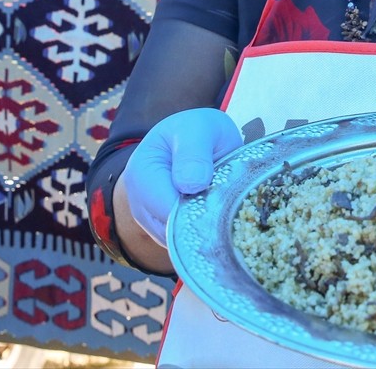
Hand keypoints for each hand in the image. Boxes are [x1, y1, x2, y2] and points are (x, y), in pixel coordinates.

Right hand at [121, 107, 242, 245]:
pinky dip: (206, 239)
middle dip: (203, 226)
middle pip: (171, 232)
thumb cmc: (198, 133)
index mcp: (143, 173)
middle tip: (233, 211)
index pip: (164, 206)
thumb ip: (193, 151)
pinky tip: (224, 225)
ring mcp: (154, 222)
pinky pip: (187, 247)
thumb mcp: (198, 129)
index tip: (223, 201)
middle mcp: (142, 204)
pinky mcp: (169, 234)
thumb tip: (191, 185)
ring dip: (207, 234)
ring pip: (180, 244)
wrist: (196, 143)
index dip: (194, 209)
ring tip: (229, 213)